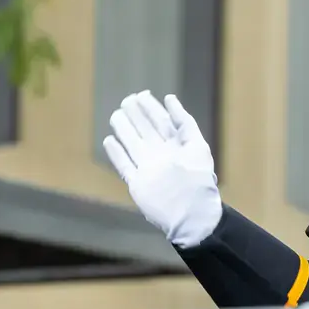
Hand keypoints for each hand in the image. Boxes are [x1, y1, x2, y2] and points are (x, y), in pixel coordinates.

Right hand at [104, 91, 223, 248]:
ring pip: (133, 145)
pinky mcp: (138, 184)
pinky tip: (109, 141)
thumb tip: (170, 98)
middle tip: (126, 100)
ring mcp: (148, 169)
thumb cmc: (199, 181)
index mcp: (176, 147)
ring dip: (124, 130)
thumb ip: (184, 122)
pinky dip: (116, 154)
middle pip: (145, 131)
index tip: (142, 95)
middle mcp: (161, 156)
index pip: (161, 122)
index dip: (152, 108)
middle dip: (136, 115)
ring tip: (116, 115)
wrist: (193, 214)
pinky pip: (124, 165)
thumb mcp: (197, 146)